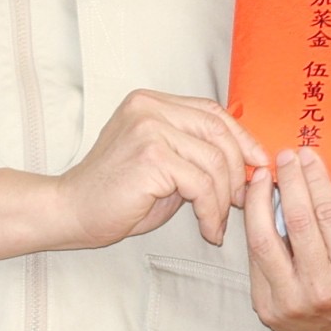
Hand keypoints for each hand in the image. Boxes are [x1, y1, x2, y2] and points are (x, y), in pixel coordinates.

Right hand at [55, 90, 267, 248]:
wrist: (72, 211)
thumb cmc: (116, 194)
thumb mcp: (161, 161)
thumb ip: (194, 152)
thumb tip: (246, 162)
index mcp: (152, 102)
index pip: (212, 112)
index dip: (242, 138)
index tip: (258, 164)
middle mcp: (150, 108)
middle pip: (218, 132)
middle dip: (238, 170)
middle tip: (241, 201)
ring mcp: (149, 128)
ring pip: (214, 160)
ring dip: (224, 198)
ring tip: (218, 221)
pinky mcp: (151, 156)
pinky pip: (201, 184)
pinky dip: (212, 211)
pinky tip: (207, 228)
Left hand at [244, 148, 330, 330]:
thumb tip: (315, 175)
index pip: (329, 214)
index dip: (314, 179)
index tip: (307, 156)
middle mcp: (321, 289)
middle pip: (297, 222)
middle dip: (289, 181)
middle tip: (285, 157)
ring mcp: (290, 301)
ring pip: (264, 240)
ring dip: (260, 200)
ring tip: (263, 176)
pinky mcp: (267, 308)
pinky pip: (255, 260)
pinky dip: (253, 228)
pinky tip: (255, 206)